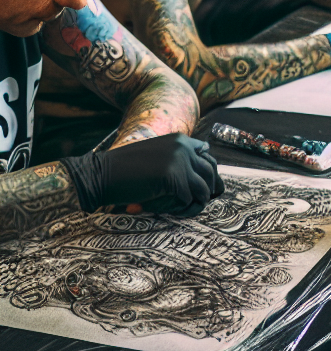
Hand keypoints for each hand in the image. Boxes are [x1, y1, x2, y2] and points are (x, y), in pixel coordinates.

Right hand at [63, 134, 222, 216]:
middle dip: (208, 188)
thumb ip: (177, 156)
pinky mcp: (174, 179)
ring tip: (183, 209)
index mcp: (179, 139)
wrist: (101, 175)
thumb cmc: (125, 168)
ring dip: (196, 201)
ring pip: (204, 187)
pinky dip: (182, 209)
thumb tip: (203, 164)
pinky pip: (189, 199)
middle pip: (210, 171)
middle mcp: (183, 147)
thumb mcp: (155, 154)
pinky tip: (169, 211)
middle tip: (199, 202)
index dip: (207, 171)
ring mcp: (180, 162)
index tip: (201, 185)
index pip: (207, 155)